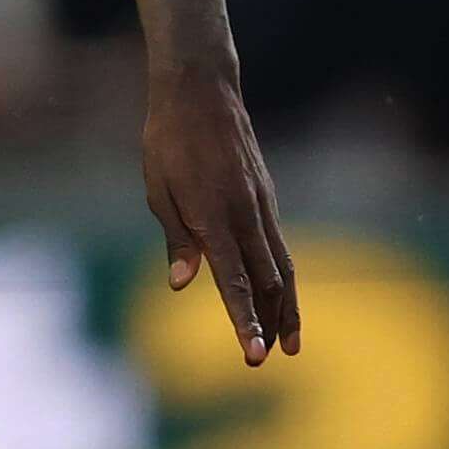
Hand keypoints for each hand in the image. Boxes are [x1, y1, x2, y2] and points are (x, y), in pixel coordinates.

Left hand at [140, 61, 296, 365]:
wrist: (201, 90)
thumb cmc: (168, 140)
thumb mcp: (158, 188)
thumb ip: (176, 238)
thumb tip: (184, 284)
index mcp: (213, 215)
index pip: (234, 281)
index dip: (244, 321)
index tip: (254, 355)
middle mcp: (245, 214)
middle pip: (268, 281)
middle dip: (272, 323)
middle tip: (269, 359)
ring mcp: (261, 205)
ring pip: (282, 267)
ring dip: (287, 307)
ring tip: (290, 341)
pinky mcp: (266, 197)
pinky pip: (279, 246)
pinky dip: (283, 278)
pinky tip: (278, 297)